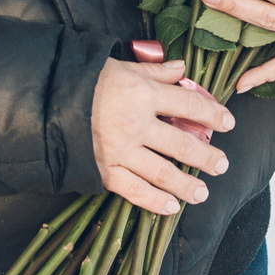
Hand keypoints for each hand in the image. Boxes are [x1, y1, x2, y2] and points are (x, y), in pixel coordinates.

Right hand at [90, 56, 234, 215]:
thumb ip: (155, 72)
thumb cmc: (86, 81)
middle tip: (221, 164)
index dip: (213, 114)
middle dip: (206, 157)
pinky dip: (155, 202)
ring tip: (202, 192)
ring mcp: (122, 151)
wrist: (47, 101)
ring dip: (187, 185)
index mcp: (144, 95)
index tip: (228, 122)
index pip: (189, 106)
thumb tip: (182, 68)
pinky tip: (172, 207)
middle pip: (182, 144)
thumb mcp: (123, 68)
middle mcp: (137, 125)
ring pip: (164, 173)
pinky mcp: (105, 170)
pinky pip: (135, 191)